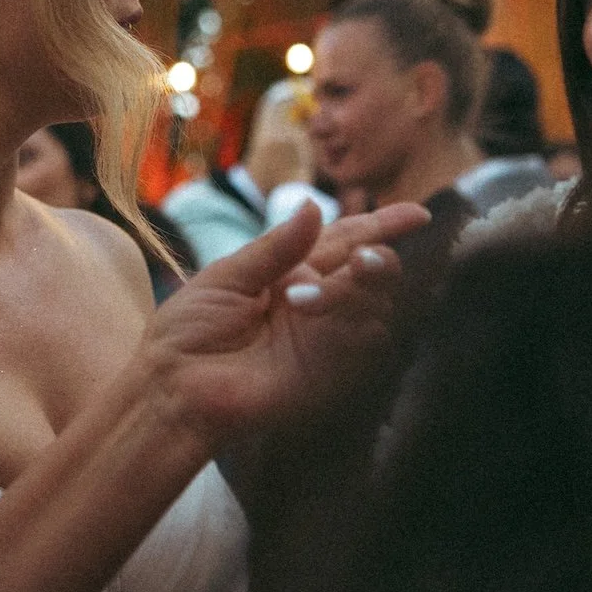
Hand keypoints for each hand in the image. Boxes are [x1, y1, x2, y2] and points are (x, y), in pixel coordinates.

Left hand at [141, 201, 428, 438]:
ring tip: (299, 299)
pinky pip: (361, 343)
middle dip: (377, 257)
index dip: (382, 225)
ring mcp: (325, 338)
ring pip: (373, 304)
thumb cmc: (188, 331)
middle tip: (362, 259)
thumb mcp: (227, 276)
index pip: (347, 240)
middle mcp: (316, 301)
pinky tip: (305, 314)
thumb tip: (314, 206)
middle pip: (371, 270)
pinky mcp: (328, 372)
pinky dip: (346, 321)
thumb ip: (276, 247)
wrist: (173, 385)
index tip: (418, 214)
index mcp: (292, 271)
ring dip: (350, 291)